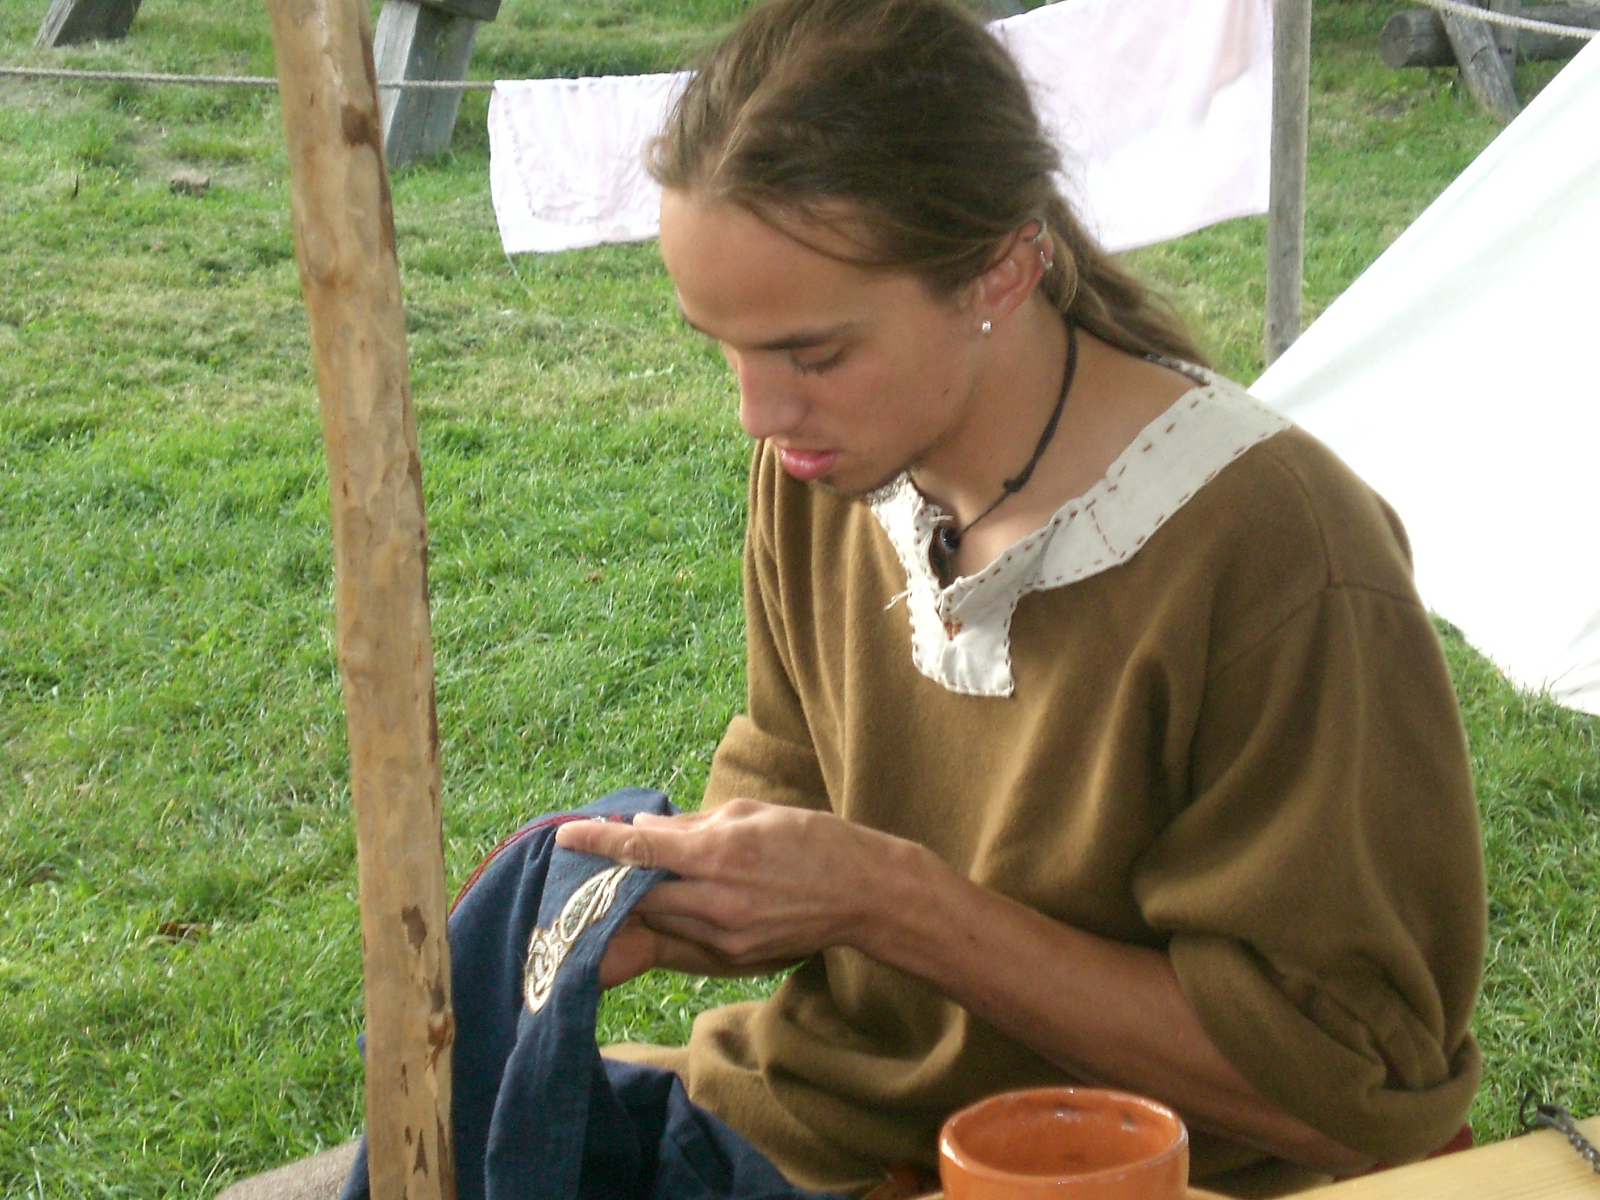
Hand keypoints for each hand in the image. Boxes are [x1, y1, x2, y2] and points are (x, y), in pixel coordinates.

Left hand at [555, 799, 919, 984]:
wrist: (865, 893)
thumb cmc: (813, 840)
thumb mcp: (752, 813)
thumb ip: (694, 824)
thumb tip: (647, 828)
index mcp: (721, 853)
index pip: (642, 848)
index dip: (598, 842)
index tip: (566, 835)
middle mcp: (717, 900)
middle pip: (640, 894)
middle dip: (619, 878)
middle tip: (604, 862)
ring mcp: (725, 935)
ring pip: (659, 919)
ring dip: (646, 900)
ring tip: (643, 880)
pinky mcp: (733, 957)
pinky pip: (685, 937)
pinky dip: (675, 917)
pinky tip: (682, 900)